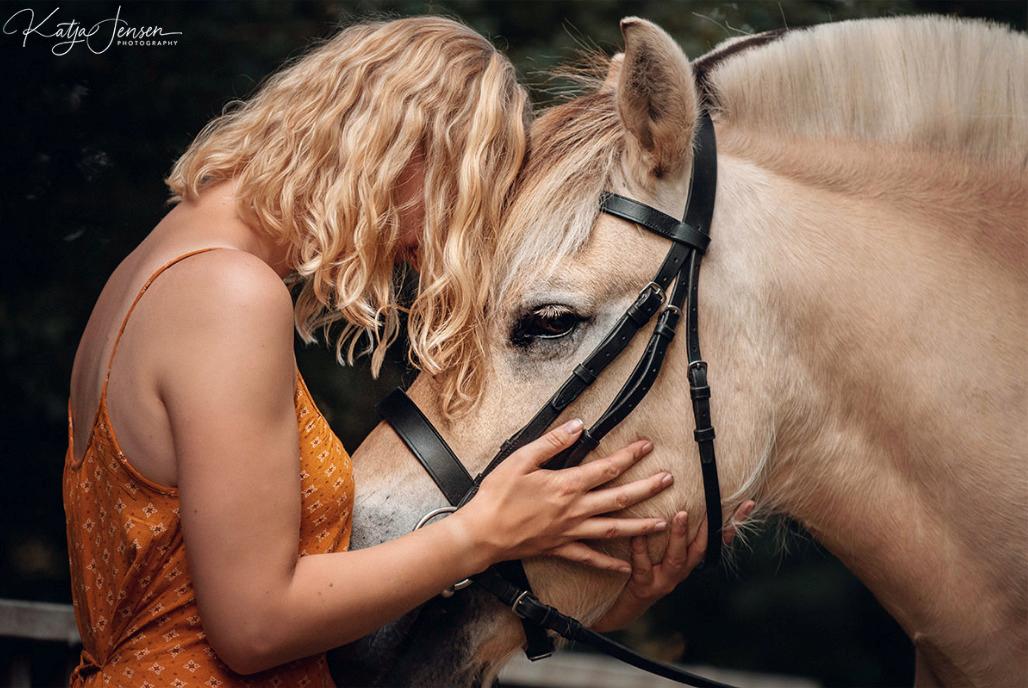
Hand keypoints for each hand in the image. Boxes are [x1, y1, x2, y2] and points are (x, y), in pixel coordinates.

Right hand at [453, 419, 674, 573]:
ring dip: (641, 526)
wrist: (482, 534)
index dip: (630, 456)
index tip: (647, 446)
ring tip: (663, 524)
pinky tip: (627, 568)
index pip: (607, 468)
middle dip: (647, 488)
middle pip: (619, 498)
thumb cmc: (497, 496)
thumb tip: (577, 425)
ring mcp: (570, 532)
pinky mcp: (561, 549)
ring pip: (614, 530)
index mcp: (566, 485)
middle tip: (669, 480)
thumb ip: (551, 442)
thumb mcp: (520, 460)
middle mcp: (574, 510)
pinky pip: (591, 558)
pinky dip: (610, 564)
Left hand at [590, 501, 755, 631]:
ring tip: (680, 515)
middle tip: (711, 504)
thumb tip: (683, 496)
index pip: (717, 540)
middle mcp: (681, 571)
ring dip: (680, 536)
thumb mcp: (665, 552)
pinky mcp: (644, 586)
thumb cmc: (645, 570)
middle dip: (708, 527)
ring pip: (676, 558)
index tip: (748, 504)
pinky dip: (640, 549)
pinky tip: (637, 534)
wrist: (626, 605)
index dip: (734, 523)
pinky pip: (643, 566)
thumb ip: (675, 530)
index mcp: (690, 560)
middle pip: (701, 548)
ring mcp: (664, 580)